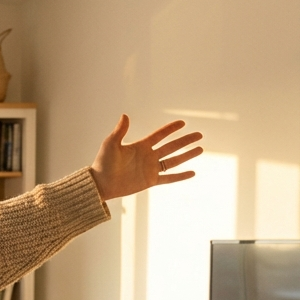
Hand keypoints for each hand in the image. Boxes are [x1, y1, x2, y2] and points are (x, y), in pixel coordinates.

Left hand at [89, 115, 203, 200]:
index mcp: (140, 146)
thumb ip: (120, 131)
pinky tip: (193, 173)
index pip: (159, 135)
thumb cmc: (102, 163)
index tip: (183, 123)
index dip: (171, 129)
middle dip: (185, 141)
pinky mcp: (150, 181)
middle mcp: (148, 156)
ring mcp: (150, 169)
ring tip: (200, 149)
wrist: (100, 184)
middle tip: (199, 135)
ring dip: (187, 155)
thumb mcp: (110, 144)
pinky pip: (169, 178)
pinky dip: (180, 176)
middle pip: (171, 147)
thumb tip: (125, 115)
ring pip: (173, 161)